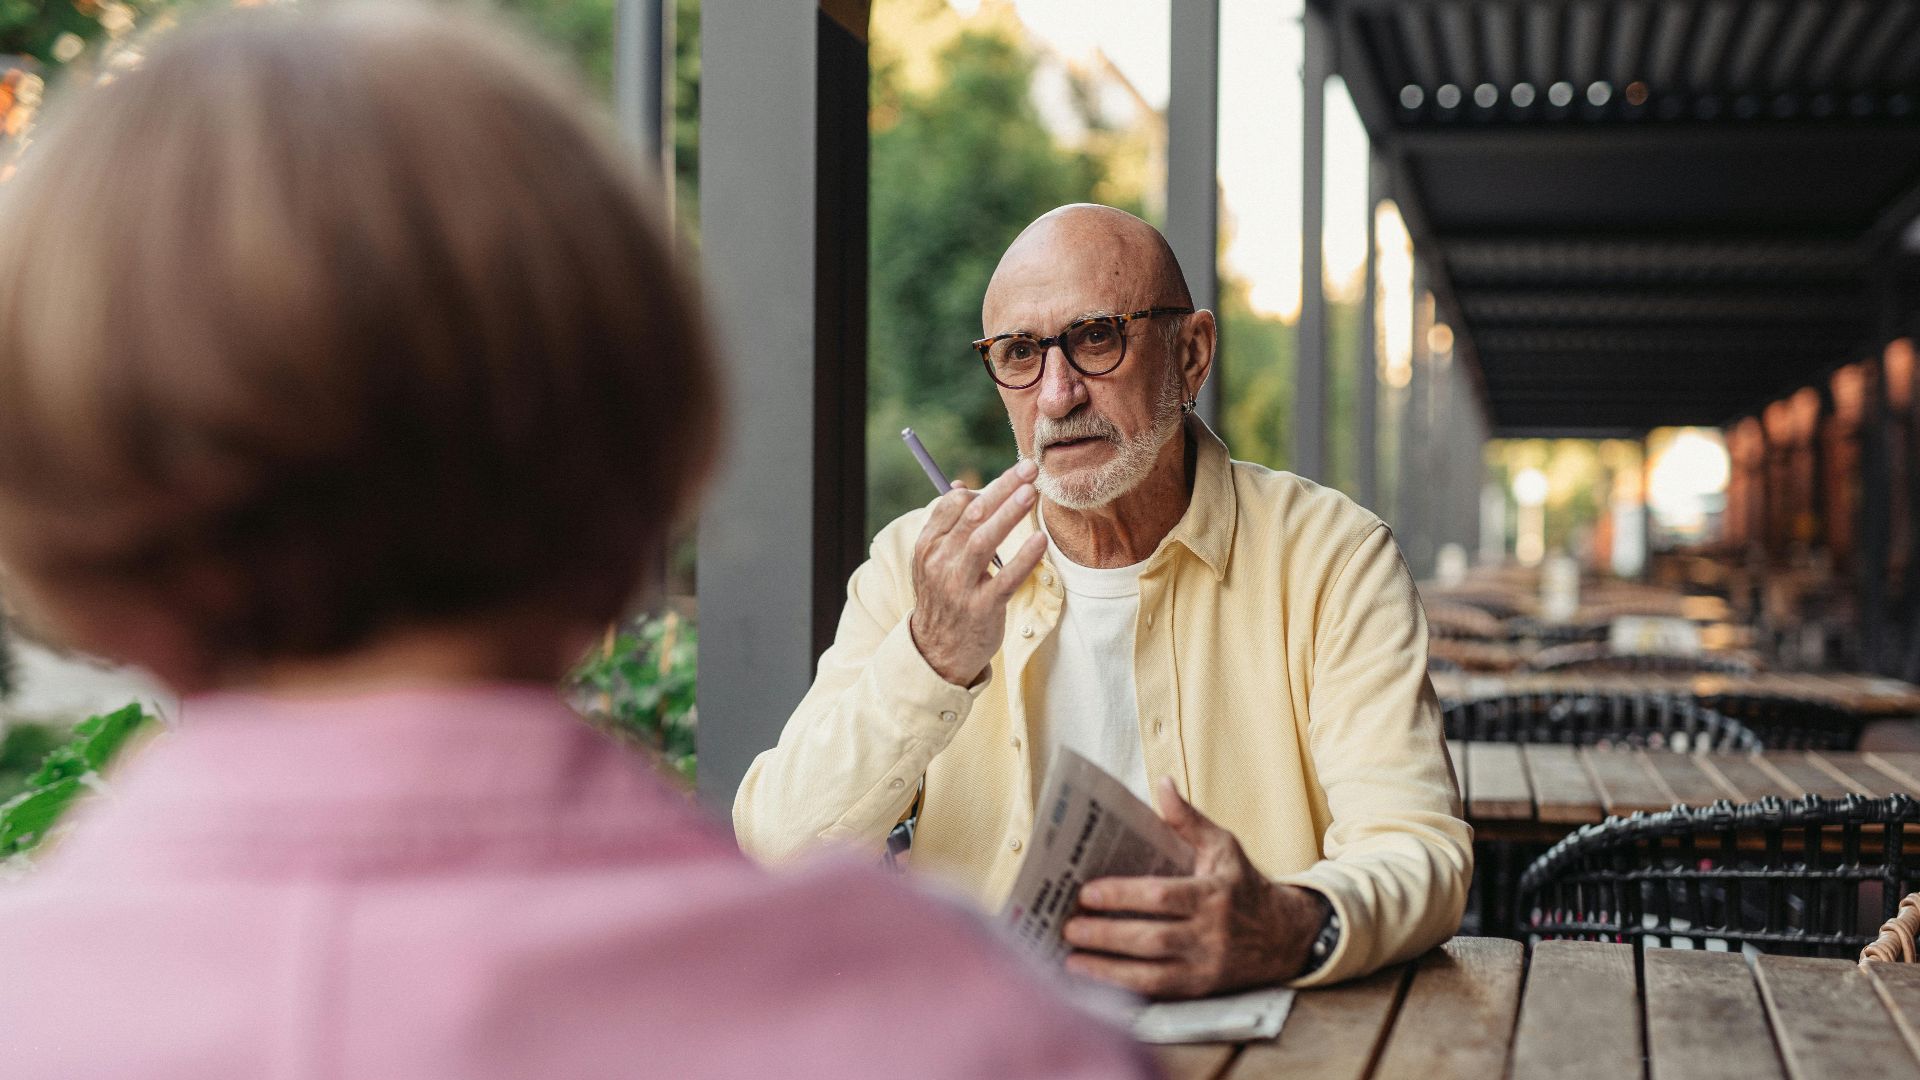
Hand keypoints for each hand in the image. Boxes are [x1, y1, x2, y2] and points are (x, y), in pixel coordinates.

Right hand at [908, 460, 1047, 685]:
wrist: (937, 652)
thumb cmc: (944, 600)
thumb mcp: (933, 562)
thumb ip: (946, 526)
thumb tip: (961, 485)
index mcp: (927, 547)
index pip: (951, 506)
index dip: (982, 488)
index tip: (1011, 478)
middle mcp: (939, 563)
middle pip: (971, 516)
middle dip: (1001, 488)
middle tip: (1028, 468)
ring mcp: (959, 586)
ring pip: (983, 541)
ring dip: (1008, 513)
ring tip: (1032, 492)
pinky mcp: (981, 608)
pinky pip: (1005, 578)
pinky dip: (1023, 558)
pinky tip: (1039, 540)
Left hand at [1061, 777, 1323, 999]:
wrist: (1285, 937)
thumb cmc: (1244, 886)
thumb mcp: (1223, 846)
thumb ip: (1188, 820)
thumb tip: (1162, 784)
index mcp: (1214, 894)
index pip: (1162, 896)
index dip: (1122, 896)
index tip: (1087, 892)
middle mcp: (1211, 935)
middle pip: (1153, 939)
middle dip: (1107, 935)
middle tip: (1069, 926)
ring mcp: (1206, 967)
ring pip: (1153, 974)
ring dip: (1108, 970)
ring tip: (1071, 958)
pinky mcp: (1201, 990)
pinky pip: (1159, 994)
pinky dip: (1125, 990)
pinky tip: (1095, 981)